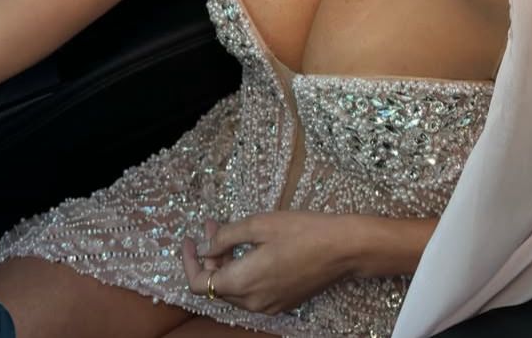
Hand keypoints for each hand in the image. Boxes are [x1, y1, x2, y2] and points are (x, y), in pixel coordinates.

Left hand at [182, 210, 354, 315]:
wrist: (342, 249)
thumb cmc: (302, 231)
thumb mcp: (260, 224)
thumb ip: (226, 237)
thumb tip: (206, 248)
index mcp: (243, 283)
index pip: (200, 284)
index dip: (189, 262)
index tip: (189, 239)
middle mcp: (252, 302)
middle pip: (217, 286)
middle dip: (210, 257)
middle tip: (213, 225)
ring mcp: (268, 306)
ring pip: (234, 289)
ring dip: (226, 263)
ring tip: (229, 233)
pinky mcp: (282, 304)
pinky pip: (251, 292)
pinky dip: (243, 272)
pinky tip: (250, 250)